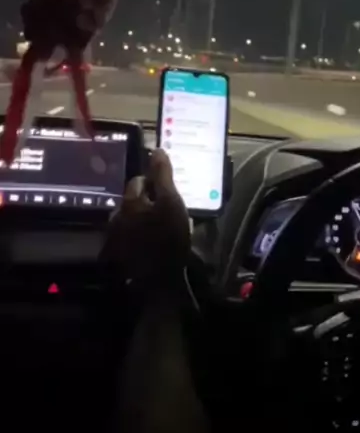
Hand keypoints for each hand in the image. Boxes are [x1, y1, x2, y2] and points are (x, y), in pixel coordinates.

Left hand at [102, 150, 190, 288]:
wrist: (157, 282)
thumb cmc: (168, 238)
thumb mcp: (171, 202)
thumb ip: (163, 175)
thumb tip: (158, 150)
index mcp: (129, 201)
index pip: (139, 180)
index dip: (156, 183)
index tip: (170, 193)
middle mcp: (116, 216)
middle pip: (133, 200)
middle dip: (147, 202)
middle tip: (166, 211)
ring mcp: (114, 237)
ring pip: (129, 220)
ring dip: (141, 220)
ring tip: (158, 229)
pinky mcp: (116, 257)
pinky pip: (128, 239)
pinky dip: (137, 237)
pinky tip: (149, 245)